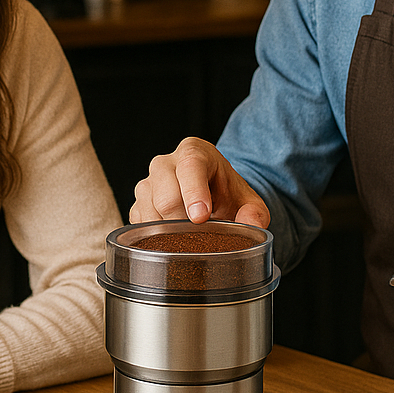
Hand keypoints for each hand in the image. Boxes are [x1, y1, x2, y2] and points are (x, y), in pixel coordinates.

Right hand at [130, 136, 269, 227]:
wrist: (210, 195)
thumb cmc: (226, 193)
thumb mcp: (248, 201)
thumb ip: (255, 213)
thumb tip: (253, 227)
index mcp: (194, 152)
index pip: (190, 167)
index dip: (194, 193)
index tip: (201, 218)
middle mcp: (165, 164)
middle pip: (165, 197)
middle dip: (184, 223)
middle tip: (200, 236)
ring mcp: (147, 184)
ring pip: (150, 213)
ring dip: (170, 233)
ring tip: (189, 236)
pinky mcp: (138, 204)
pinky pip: (140, 226)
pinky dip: (156, 239)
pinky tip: (173, 238)